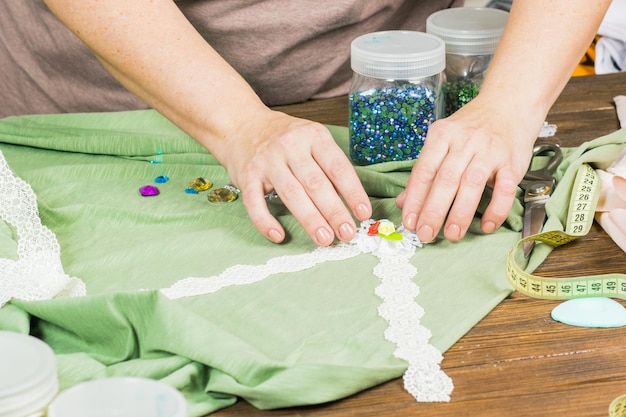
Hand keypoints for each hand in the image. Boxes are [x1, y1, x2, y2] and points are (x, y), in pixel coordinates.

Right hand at [222, 109, 371, 245]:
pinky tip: (278, 236)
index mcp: (313, 136)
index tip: (363, 214)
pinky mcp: (246, 175)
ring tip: (324, 239)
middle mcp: (290, 146)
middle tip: (347, 233)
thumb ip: (329, 164)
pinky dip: (266, 221)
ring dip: (310, 219)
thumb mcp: (311, 137)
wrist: (241, 124)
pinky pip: (255, 203)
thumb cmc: (283, 137)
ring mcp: (267, 161)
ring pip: (292, 194)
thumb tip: (351, 201)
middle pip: (316, 184)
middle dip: (334, 212)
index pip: (338, 168)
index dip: (353, 192)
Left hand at [396, 96, 535, 241]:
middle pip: (445, 180)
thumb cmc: (471, 127)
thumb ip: (424, 171)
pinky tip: (486, 225)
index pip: (424, 171)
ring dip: (460, 213)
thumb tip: (403, 202)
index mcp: (441, 136)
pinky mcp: (512, 162)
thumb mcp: (442, 140)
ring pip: (471, 184)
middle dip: (434, 210)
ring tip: (452, 234)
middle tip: (426, 234)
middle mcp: (465, 142)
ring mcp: (489, 151)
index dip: (415, 199)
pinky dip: (496, 209)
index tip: (409, 222)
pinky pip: (505, 189)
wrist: (509, 104)